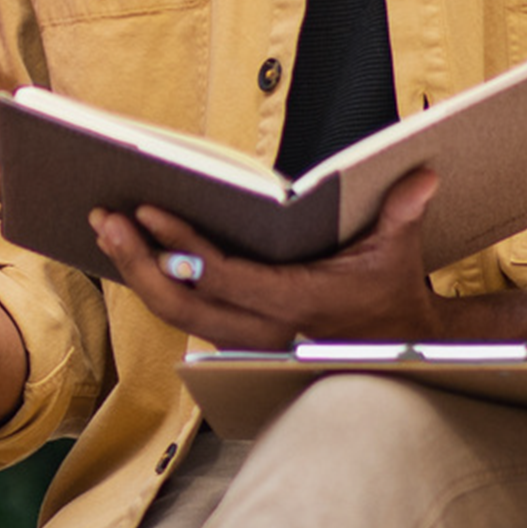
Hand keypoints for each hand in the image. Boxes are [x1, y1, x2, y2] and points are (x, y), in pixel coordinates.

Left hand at [88, 167, 445, 354]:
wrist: (398, 353)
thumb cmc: (392, 295)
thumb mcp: (398, 252)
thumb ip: (402, 212)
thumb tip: (422, 174)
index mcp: (295, 305)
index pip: (222, 278)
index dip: (181, 246)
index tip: (149, 211)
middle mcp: (261, 331)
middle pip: (180, 305)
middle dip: (137, 262)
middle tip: (104, 219)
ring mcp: (245, 342)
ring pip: (176, 315)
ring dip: (137, 272)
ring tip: (108, 229)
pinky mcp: (237, 341)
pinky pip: (185, 316)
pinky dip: (156, 285)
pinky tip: (134, 252)